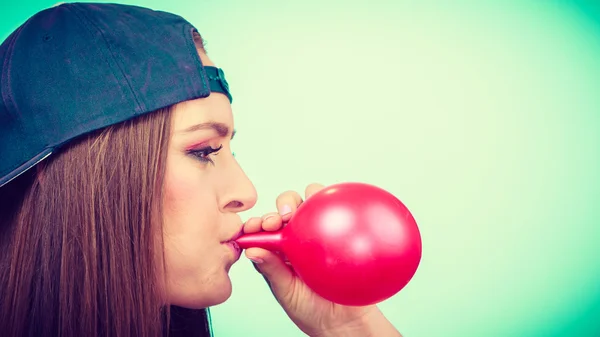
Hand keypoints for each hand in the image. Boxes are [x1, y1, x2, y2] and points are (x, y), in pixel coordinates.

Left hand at [242, 183, 401, 336]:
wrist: (343, 321)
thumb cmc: (310, 309)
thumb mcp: (285, 291)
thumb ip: (271, 270)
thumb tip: (251, 251)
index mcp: (279, 248)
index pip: (266, 225)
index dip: (258, 221)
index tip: (255, 225)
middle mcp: (299, 236)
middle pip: (289, 206)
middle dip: (280, 207)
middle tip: (277, 221)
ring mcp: (321, 232)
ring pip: (312, 202)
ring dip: (304, 200)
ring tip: (298, 212)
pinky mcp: (342, 231)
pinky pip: (337, 212)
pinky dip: (331, 203)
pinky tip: (328, 209)